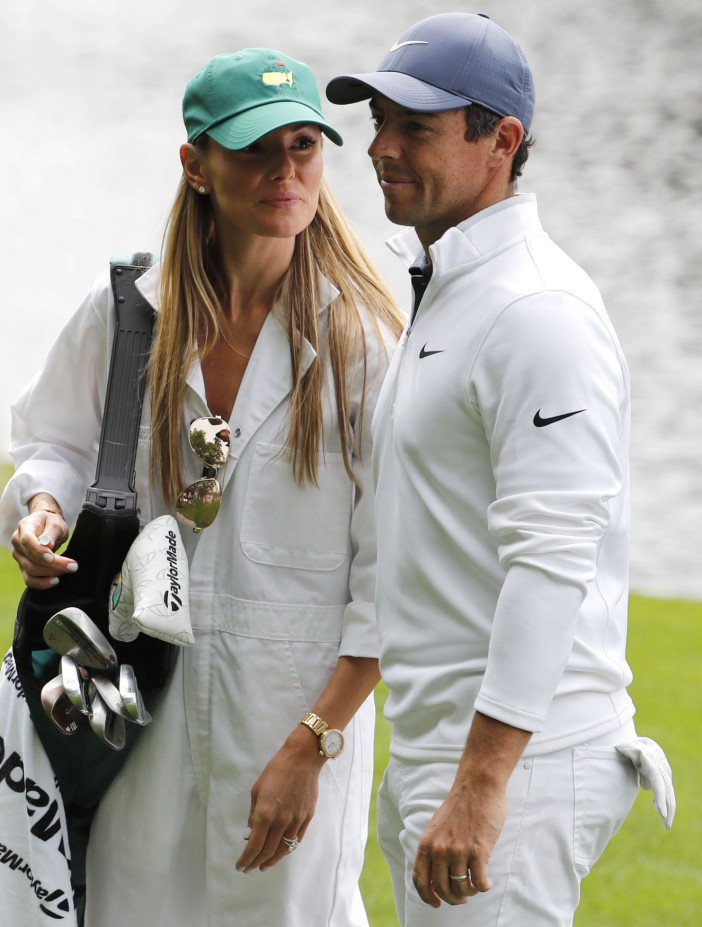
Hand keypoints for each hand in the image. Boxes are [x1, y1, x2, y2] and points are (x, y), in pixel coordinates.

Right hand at [11, 509, 74, 589]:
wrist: (46, 526)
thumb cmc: (51, 523)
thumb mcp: (55, 523)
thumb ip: (51, 533)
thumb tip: (47, 546)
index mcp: (25, 527)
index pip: (27, 541)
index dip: (38, 551)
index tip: (52, 558)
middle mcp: (17, 543)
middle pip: (31, 559)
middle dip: (53, 565)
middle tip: (73, 566)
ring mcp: (19, 556)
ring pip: (30, 571)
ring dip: (50, 574)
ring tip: (68, 570)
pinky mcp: (23, 567)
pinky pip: (29, 580)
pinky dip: (42, 583)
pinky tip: (56, 581)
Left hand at [235, 727, 323, 872]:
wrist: (302, 759)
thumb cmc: (276, 770)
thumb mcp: (257, 789)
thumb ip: (254, 814)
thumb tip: (250, 834)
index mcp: (265, 813)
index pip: (254, 845)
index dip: (246, 859)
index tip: (240, 866)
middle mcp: (281, 821)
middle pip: (268, 851)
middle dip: (256, 863)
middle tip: (249, 868)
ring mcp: (296, 820)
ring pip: (283, 849)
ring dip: (272, 860)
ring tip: (264, 865)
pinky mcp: (307, 817)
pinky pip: (296, 839)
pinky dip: (287, 849)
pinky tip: (280, 851)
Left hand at [412, 775, 505, 907]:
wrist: (478, 785)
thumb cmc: (461, 805)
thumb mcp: (438, 826)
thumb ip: (435, 847)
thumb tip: (437, 872)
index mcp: (427, 843)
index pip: (420, 880)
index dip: (427, 897)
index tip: (437, 903)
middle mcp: (440, 849)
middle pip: (442, 889)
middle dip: (453, 898)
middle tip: (462, 897)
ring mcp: (458, 851)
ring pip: (461, 888)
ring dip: (470, 892)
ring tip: (475, 885)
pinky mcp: (478, 851)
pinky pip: (479, 883)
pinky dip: (483, 887)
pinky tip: (487, 881)